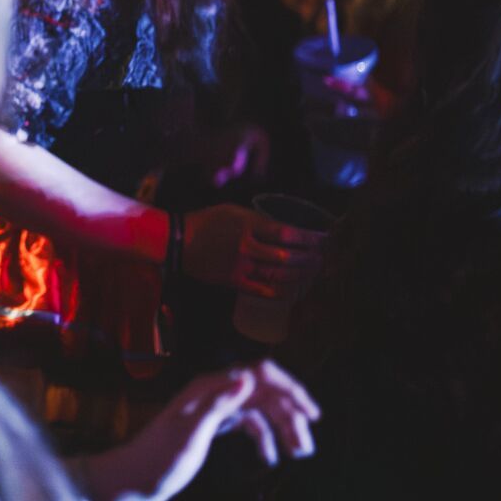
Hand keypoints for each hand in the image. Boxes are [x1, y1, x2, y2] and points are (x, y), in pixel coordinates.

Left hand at [77, 361, 319, 500]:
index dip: (288, 388)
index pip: (258, 373)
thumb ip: (216, 405)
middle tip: (306, 448)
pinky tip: (272, 458)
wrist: (134, 478)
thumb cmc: (158, 458)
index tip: (311, 413)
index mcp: (208, 387)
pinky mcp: (213, 424)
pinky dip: (264, 437)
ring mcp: (213, 408)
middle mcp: (213, 392)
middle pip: (263, 391)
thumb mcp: (189, 434)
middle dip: (289, 415)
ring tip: (299, 453)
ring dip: (281, 428)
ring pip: (259, 408)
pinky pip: (248, 423)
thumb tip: (245, 377)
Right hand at [182, 203, 325, 297]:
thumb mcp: (232, 210)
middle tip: (321, 257)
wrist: (178, 241)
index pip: (286, 233)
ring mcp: (240, 267)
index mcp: (246, 225)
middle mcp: (246, 247)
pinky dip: (281, 291)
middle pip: (286, 257)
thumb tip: (284, 229)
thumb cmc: (206, 221)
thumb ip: (258, 220)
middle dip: (309, 258)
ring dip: (300, 274)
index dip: (308, 238)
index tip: (322, 239)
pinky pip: (263, 290)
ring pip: (278, 275)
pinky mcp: (233, 281)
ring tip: (313, 271)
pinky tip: (293, 289)